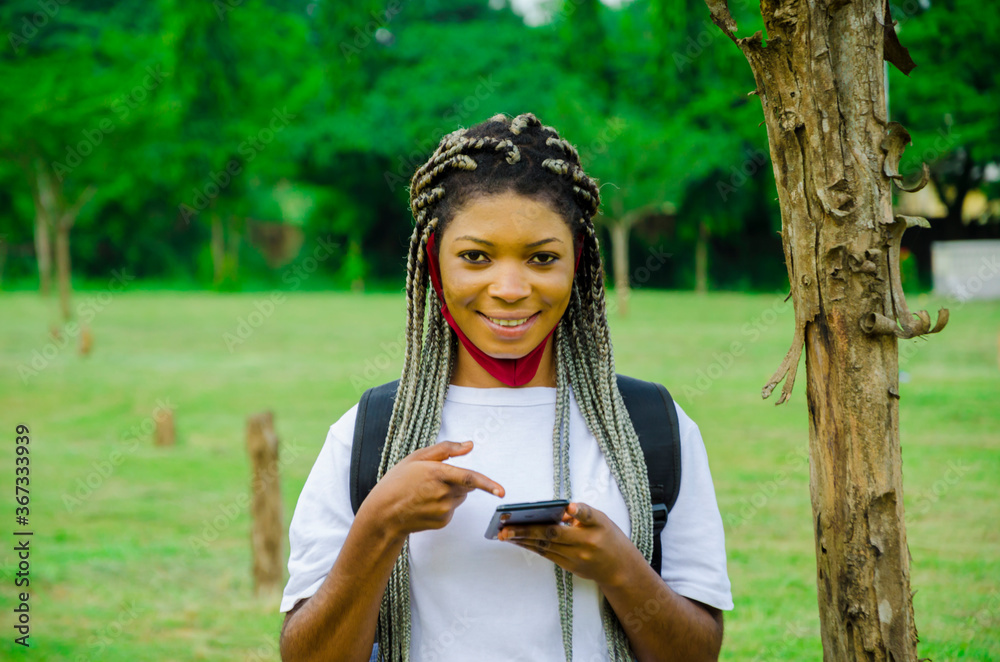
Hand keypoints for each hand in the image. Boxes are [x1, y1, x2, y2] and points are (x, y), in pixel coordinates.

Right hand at [364, 440, 504, 539]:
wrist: (384, 514)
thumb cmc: (398, 482)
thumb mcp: (417, 457)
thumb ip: (446, 449)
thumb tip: (470, 445)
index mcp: (437, 474)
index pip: (469, 478)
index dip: (488, 484)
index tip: (501, 491)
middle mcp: (443, 494)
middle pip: (467, 484)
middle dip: (458, 480)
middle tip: (434, 479)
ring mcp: (443, 510)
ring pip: (461, 496)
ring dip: (451, 492)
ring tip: (426, 492)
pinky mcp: (443, 521)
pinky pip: (453, 508)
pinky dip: (445, 504)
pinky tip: (426, 504)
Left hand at [498, 502, 634, 585]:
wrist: (619, 569)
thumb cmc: (608, 537)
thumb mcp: (602, 520)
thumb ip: (583, 514)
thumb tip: (561, 509)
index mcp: (598, 527)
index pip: (589, 516)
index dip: (579, 511)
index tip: (571, 506)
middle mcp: (586, 543)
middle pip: (554, 535)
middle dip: (527, 530)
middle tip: (505, 526)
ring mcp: (577, 557)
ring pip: (545, 547)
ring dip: (523, 540)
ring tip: (503, 534)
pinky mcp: (570, 567)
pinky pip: (547, 555)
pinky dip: (531, 546)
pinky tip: (518, 540)